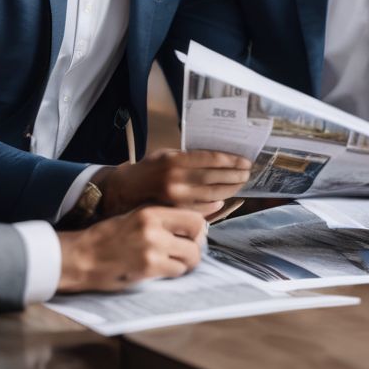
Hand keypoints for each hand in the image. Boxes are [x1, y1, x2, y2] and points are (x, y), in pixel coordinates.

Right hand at [56, 206, 205, 291]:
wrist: (80, 257)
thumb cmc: (107, 237)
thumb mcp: (135, 217)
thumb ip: (161, 219)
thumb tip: (194, 226)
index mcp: (151, 211)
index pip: (194, 217)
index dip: (199, 229)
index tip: (193, 237)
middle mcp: (154, 227)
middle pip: (198, 235)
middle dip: (196, 247)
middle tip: (187, 253)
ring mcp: (152, 248)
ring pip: (191, 257)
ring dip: (186, 263)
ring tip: (174, 264)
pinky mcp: (148, 268)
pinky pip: (176, 271)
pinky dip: (173, 273)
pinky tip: (161, 271)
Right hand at [96, 149, 251, 218]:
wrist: (122, 192)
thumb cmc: (146, 171)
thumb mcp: (165, 156)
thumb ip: (188, 157)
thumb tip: (217, 161)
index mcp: (174, 160)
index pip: (210, 159)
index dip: (231, 161)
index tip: (244, 161)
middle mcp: (175, 179)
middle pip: (214, 178)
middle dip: (234, 176)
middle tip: (247, 174)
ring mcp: (174, 199)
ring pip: (210, 195)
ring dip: (229, 190)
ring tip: (239, 184)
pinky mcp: (173, 212)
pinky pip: (200, 211)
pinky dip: (214, 205)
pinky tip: (221, 200)